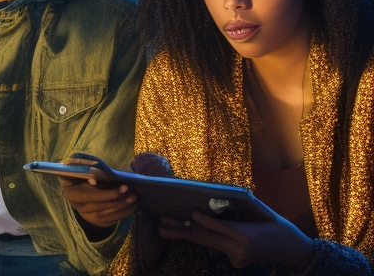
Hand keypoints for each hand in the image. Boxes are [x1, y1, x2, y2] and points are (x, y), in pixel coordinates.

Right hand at [59, 157, 136, 232]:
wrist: (80, 194)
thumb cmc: (83, 180)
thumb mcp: (84, 175)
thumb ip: (92, 176)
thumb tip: (106, 178)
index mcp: (72, 194)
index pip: (90, 196)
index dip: (107, 193)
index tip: (123, 187)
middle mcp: (80, 208)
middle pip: (101, 207)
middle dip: (119, 200)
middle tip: (133, 193)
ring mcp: (89, 218)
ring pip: (108, 215)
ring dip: (124, 207)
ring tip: (134, 198)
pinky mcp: (99, 223)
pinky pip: (114, 220)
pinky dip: (124, 213)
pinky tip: (132, 206)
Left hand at [159, 204, 313, 269]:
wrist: (292, 250)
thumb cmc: (278, 226)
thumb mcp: (264, 212)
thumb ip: (244, 204)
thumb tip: (223, 193)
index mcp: (247, 237)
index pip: (222, 228)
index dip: (206, 221)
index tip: (191, 213)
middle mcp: (240, 250)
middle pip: (208, 239)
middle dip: (183, 231)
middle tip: (163, 223)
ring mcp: (237, 258)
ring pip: (209, 244)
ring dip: (187, 235)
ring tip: (164, 229)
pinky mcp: (236, 262)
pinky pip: (217, 246)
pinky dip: (206, 237)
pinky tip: (186, 230)